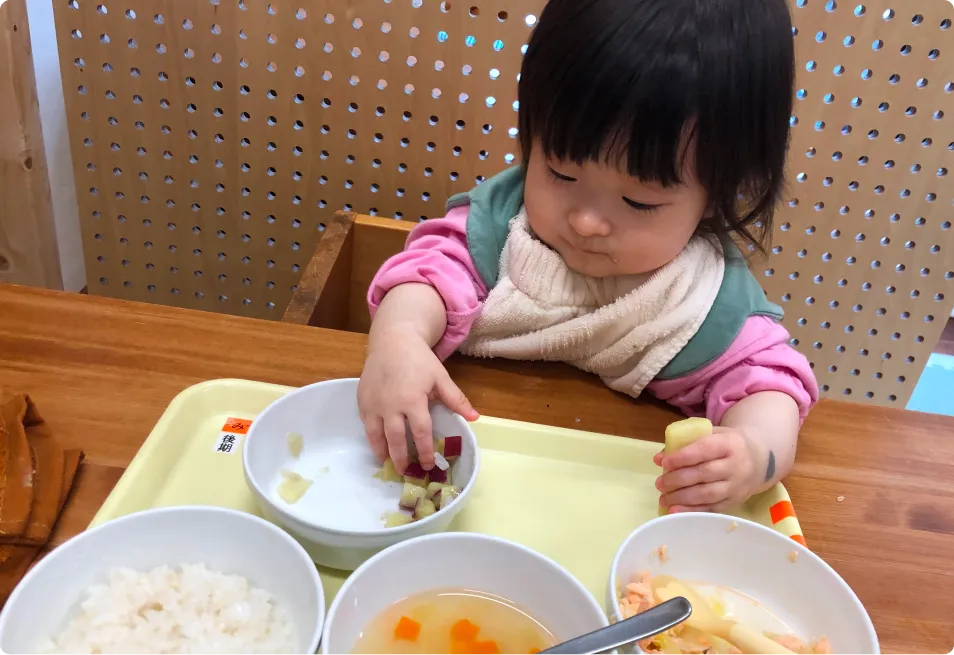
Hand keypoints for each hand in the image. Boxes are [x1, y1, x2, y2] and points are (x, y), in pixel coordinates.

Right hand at [358, 328, 478, 474]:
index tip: (427, 465)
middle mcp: (391, 405)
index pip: (420, 433)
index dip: (424, 451)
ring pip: (375, 435)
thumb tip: (475, 418)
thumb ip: (456, 399)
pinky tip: (377, 445)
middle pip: (395, 439)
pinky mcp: (362, 400)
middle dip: (400, 458)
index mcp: (413, 400)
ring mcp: (373, 403)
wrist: (392, 340)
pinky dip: (371, 437)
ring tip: (388, 464)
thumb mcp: (440, 377)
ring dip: (382, 452)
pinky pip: (365, 424)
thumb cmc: (419, 359)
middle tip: (405, 471)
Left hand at [653, 427, 763, 512]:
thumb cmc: (727, 444)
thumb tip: (658, 459)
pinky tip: (675, 510)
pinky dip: (692, 510)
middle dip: (678, 480)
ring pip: (708, 494)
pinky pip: (712, 508)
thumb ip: (685, 443)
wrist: (759, 459)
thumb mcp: (710, 435)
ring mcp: (737, 486)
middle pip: (704, 474)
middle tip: (659, 484)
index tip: (664, 463)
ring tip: (663, 498)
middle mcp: (736, 466)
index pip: (704, 450)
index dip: (682, 457)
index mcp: (729, 444)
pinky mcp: (735, 501)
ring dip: (682, 498)